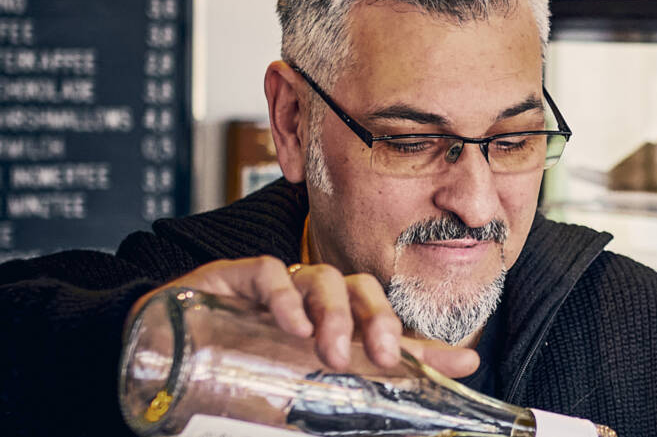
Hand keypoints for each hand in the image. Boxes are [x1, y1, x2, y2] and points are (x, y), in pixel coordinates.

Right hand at [128, 257, 479, 377]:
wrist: (152, 355)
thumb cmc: (229, 372)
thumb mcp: (293, 398)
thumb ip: (343, 405)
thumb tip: (402, 421)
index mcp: (329, 331)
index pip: (386, 329)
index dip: (426, 344)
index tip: (465, 363)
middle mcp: (310, 304)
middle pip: (362, 291)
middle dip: (379, 321)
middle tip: (381, 355)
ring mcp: (276, 288)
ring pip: (322, 279)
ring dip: (333, 313)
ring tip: (328, 348)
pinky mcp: (236, 277)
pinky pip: (270, 273)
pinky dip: (284, 294)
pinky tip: (289, 322)